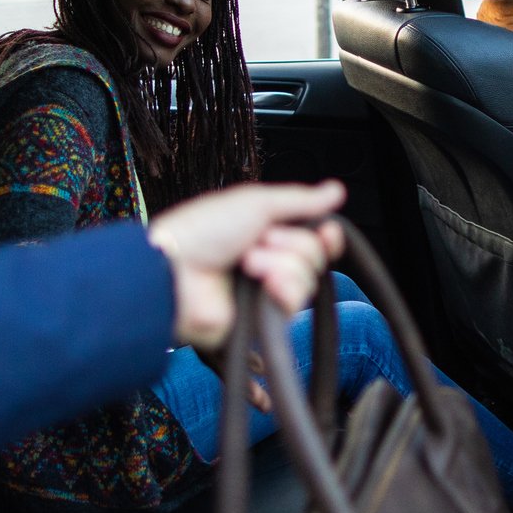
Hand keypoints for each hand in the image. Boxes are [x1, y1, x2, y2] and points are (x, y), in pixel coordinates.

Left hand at [148, 181, 345, 351]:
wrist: (175, 273)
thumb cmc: (204, 232)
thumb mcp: (256, 202)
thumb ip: (300, 200)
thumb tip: (337, 191)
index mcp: (265, 232)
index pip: (313, 237)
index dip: (325, 236)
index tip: (326, 231)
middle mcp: (268, 262)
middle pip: (314, 257)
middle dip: (291, 246)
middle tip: (258, 242)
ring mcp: (263, 293)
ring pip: (306, 282)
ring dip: (280, 267)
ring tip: (248, 266)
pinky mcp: (260, 321)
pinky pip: (292, 311)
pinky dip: (283, 293)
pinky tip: (266, 288)